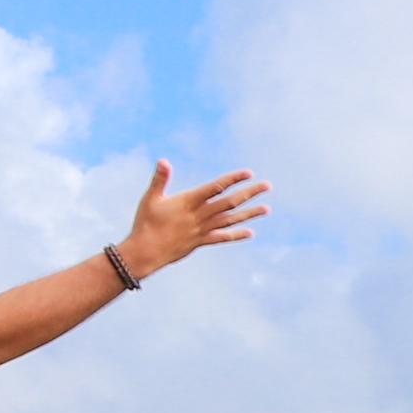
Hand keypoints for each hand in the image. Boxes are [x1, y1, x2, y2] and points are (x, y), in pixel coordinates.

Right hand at [121, 162, 267, 276]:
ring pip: (230, 220)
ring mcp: (201, 230)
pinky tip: (250, 232)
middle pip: (229, 202)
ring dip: (249, 214)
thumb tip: (163, 161)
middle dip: (249, 193)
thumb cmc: (145, 223)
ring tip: (266, 209)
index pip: (216, 187)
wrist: (145, 252)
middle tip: (267, 186)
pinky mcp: (200, 242)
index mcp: (189, 201)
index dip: (233, 179)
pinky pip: (222, 238)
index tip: (249, 173)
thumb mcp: (151, 199)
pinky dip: (236, 235)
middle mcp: (199, 215)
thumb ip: (160, 179)